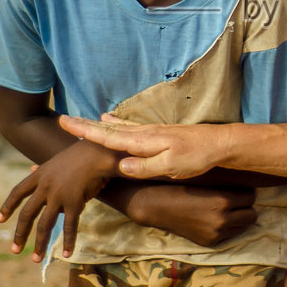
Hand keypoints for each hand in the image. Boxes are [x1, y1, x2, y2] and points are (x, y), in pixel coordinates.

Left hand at [0, 140, 119, 261]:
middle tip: (15, 250)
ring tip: (36, 260)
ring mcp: (58, 195)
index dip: (7, 207)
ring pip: (45, 224)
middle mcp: (45, 186)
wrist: (98, 151)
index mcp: (39, 175)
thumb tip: (32, 168)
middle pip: (27, 214)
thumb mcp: (57, 160)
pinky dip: (68, 241)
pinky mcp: (74, 202)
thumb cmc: (81, 154)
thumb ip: (44, 168)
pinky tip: (66, 253)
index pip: (17, 192)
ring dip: (40, 244)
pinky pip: (69, 226)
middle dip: (20, 234)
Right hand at [61, 115, 224, 179]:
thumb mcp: (172, 167)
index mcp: (144, 142)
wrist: (220, 144)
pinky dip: (118, 124)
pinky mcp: (161, 134)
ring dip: (101, 125)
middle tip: (66, 119)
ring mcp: (153, 132)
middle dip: (87, 125)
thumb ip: (145, 166)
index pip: (109, 137)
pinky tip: (115, 121)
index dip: (86, 132)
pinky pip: (131, 128)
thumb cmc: (197, 157)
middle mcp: (145, 134)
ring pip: (120, 128)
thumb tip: (120, 165)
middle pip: (110, 129)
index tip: (66, 123)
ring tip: (87, 120)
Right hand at [121, 184, 258, 246]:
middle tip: (236, 201)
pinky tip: (216, 220)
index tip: (239, 189)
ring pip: (244, 226)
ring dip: (239, 218)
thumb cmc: (181, 187)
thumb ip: (226, 184)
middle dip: (246, 207)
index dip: (246, 192)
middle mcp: (222, 219)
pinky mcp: (209, 242)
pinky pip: (231, 235)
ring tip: (228, 211)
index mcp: (222, 200)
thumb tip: (248, 180)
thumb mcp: (206, 181)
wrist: (156, 205)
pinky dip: (228, 228)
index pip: (251, 196)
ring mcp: (216, 233)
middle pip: (252, 214)